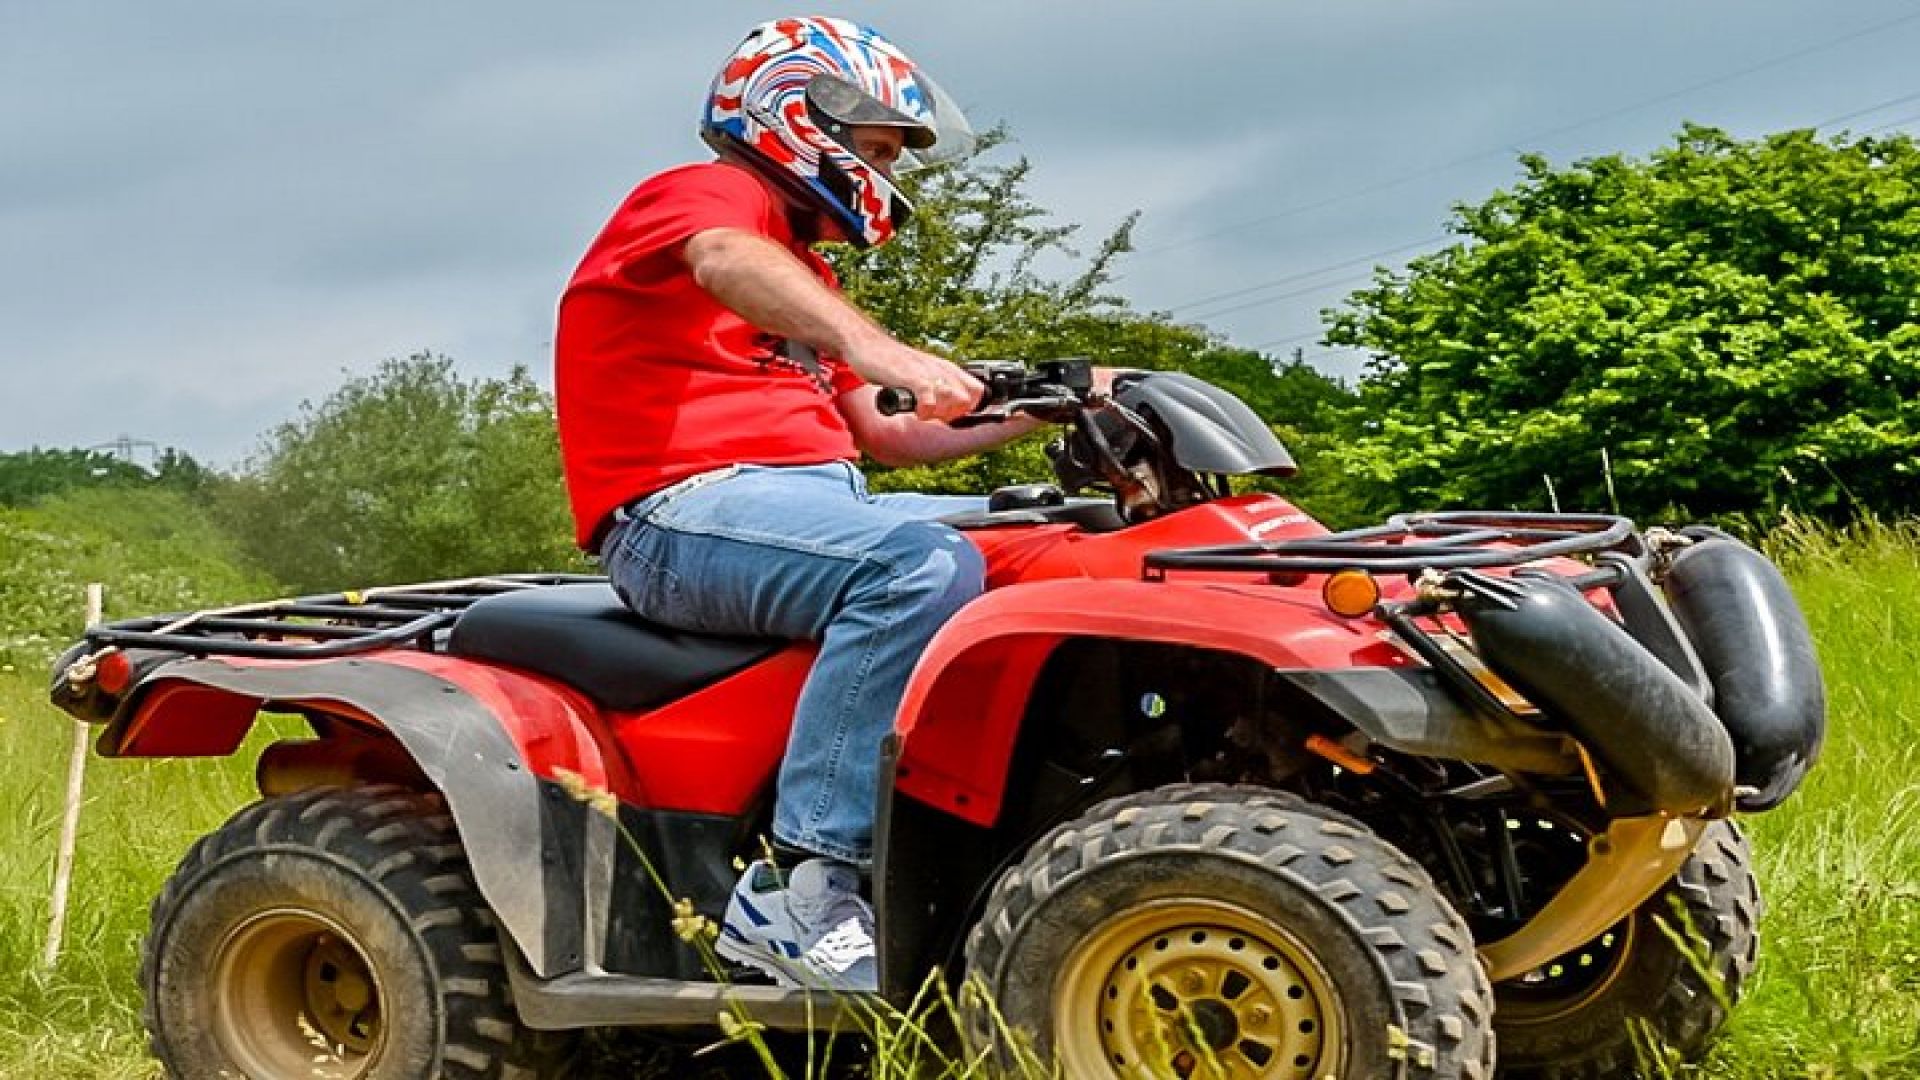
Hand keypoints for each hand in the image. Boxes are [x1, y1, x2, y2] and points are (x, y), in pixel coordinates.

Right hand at [845, 339, 983, 421]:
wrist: (867, 344)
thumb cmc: (893, 363)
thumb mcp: (922, 373)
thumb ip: (938, 387)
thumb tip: (950, 408)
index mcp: (947, 369)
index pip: (978, 391)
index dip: (970, 409)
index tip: (952, 417)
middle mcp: (942, 369)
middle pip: (970, 399)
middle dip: (956, 414)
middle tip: (935, 416)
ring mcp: (928, 372)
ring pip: (956, 399)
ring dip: (942, 413)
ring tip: (924, 412)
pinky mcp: (912, 376)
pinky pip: (929, 398)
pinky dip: (925, 410)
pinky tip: (915, 411)